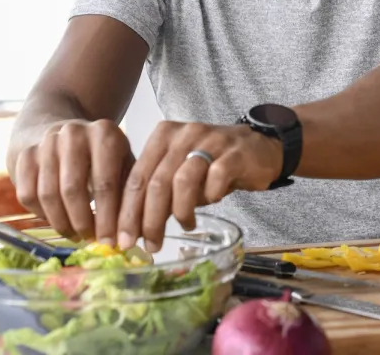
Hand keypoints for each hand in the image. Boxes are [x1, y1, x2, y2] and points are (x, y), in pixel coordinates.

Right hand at [13, 119, 134, 244]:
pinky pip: (27, 194)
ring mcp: (46, 142)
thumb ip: (129, 194)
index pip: (106, 182)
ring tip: (76, 235)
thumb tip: (134, 234)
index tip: (111, 242)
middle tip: (90, 241)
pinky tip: (57, 221)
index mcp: (105, 133)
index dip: (107, 217)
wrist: (67, 133)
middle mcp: (74, 133)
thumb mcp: (123, 164)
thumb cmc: (104, 157)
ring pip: (48, 194)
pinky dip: (41, 214)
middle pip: (72, 189)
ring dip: (62, 223)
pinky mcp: (25, 155)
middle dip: (82, 223)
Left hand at [116, 122, 282, 252]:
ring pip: (183, 180)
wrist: (257, 148)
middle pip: (157, 181)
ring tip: (184, 226)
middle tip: (149, 245)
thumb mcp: (179, 171)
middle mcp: (184, 134)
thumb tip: (132, 230)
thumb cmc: (211, 164)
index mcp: (164, 136)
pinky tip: (211, 203)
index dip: (127, 211)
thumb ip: (157, 191)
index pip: (137, 176)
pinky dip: (210, 196)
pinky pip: (216, 178)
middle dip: (149, 219)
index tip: (122, 239)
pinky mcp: (235, 153)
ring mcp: (211, 141)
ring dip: (180, 211)